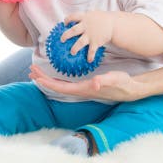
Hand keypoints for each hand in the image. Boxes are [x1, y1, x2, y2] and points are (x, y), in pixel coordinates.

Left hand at [29, 64, 143, 101]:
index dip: (47, 82)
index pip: (61, 87)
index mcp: (84, 90)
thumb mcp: (114, 79)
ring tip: (37, 73)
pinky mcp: (86, 87)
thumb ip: (104, 82)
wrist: (131, 89)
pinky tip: (55, 75)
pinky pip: (67, 83)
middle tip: (31, 70)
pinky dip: (58, 79)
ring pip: (61, 85)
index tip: (36, 76)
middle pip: (57, 87)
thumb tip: (94, 84)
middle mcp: (81, 91)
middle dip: (43, 79)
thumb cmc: (123, 84)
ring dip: (49, 79)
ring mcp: (83, 90)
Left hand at [61, 11, 115, 61]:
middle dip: (65, 35)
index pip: (73, 16)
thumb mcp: (93, 14)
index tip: (65, 23)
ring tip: (72, 52)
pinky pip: (91, 50)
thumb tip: (75, 20)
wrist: (114, 24)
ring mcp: (90, 34)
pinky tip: (89, 60)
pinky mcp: (96, 42)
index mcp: (85, 17)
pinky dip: (90, 56)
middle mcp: (86, 26)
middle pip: (73, 31)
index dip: (67, 19)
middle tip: (62, 40)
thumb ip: (84, 17)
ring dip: (75, 48)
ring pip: (79, 42)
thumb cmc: (103, 19)